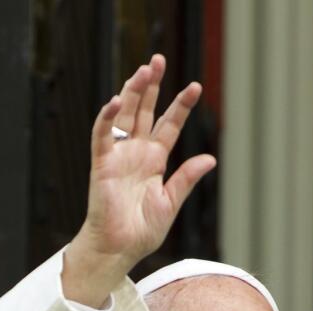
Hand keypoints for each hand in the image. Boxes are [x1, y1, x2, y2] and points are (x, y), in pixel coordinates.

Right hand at [63, 54, 216, 306]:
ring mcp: (118, 156)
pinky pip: (102, 135)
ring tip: (143, 70)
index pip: (168, 125)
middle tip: (158, 60)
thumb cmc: (142, 231)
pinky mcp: (102, 164)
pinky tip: (115, 100)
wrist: (119, 249)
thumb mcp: (171, 202)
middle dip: (151, 86)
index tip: (195, 87)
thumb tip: (210, 158)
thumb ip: (187, 178)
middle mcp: (136, 153)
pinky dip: (107, 118)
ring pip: (124, 115)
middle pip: (144, 111)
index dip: (180, 106)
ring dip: (131, 92)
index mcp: (154, 161)